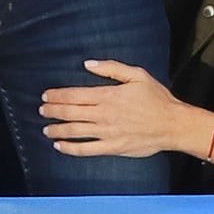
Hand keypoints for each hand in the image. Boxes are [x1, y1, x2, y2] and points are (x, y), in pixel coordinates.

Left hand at [40, 59, 197, 157]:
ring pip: (75, 131)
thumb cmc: (156, 98)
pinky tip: (60, 146)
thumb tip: (88, 64)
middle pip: (71, 112)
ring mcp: (107, 133)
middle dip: (53, 111)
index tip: (46, 95)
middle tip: (41, 110)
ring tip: (45, 128)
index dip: (58, 95)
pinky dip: (71, 148)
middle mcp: (104, 114)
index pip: (75, 94)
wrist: (172, 124)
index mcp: (108, 95)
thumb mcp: (137, 75)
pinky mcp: (112, 147)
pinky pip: (87, 149)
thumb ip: (111, 68)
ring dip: (57, 129)